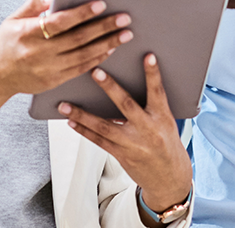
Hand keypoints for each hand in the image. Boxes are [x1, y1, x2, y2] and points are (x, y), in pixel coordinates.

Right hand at [0, 0, 132, 136]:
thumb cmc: (7, 42)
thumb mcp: (13, 19)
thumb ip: (32, 5)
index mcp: (28, 33)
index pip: (60, 22)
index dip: (81, 13)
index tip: (101, 4)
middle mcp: (39, 53)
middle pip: (78, 39)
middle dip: (104, 28)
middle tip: (124, 18)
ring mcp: (48, 69)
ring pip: (84, 56)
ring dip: (107, 44)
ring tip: (125, 34)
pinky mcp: (54, 81)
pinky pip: (81, 69)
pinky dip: (97, 59)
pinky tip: (110, 49)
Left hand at [59, 54, 191, 220]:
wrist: (169, 177)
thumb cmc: (166, 144)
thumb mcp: (166, 122)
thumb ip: (151, 105)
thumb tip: (127, 82)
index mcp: (162, 118)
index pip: (158, 92)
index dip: (153, 74)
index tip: (148, 56)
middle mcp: (147, 129)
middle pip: (126, 105)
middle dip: (110, 87)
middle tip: (95, 71)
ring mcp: (133, 143)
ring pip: (104, 126)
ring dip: (82, 115)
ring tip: (64, 105)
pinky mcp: (121, 155)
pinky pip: (99, 141)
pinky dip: (83, 131)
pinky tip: (71, 122)